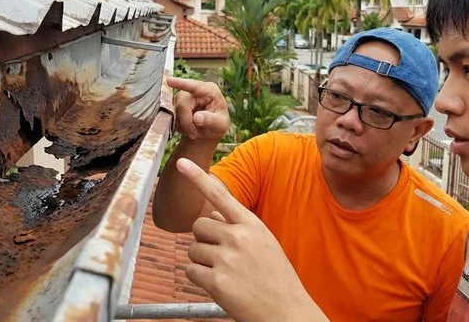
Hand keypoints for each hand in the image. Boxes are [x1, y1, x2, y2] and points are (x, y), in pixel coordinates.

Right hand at [166, 77, 228, 140]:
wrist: (208, 132)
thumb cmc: (217, 125)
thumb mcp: (220, 125)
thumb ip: (211, 120)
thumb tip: (197, 118)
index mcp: (210, 90)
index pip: (194, 87)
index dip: (180, 83)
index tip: (169, 81)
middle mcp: (195, 91)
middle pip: (182, 103)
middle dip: (186, 121)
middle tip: (193, 133)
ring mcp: (184, 97)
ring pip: (174, 110)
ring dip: (182, 125)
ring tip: (193, 131)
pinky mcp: (176, 104)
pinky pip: (171, 116)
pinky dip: (178, 126)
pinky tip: (187, 128)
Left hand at [175, 158, 326, 321]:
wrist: (287, 312)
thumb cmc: (276, 278)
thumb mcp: (265, 243)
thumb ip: (238, 228)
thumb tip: (210, 218)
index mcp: (252, 225)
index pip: (220, 195)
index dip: (198, 177)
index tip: (181, 162)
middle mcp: (238, 238)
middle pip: (198, 226)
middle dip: (204, 239)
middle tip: (222, 256)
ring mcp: (226, 260)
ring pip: (192, 250)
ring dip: (202, 262)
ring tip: (227, 274)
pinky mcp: (216, 282)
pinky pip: (191, 271)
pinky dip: (199, 279)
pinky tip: (219, 285)